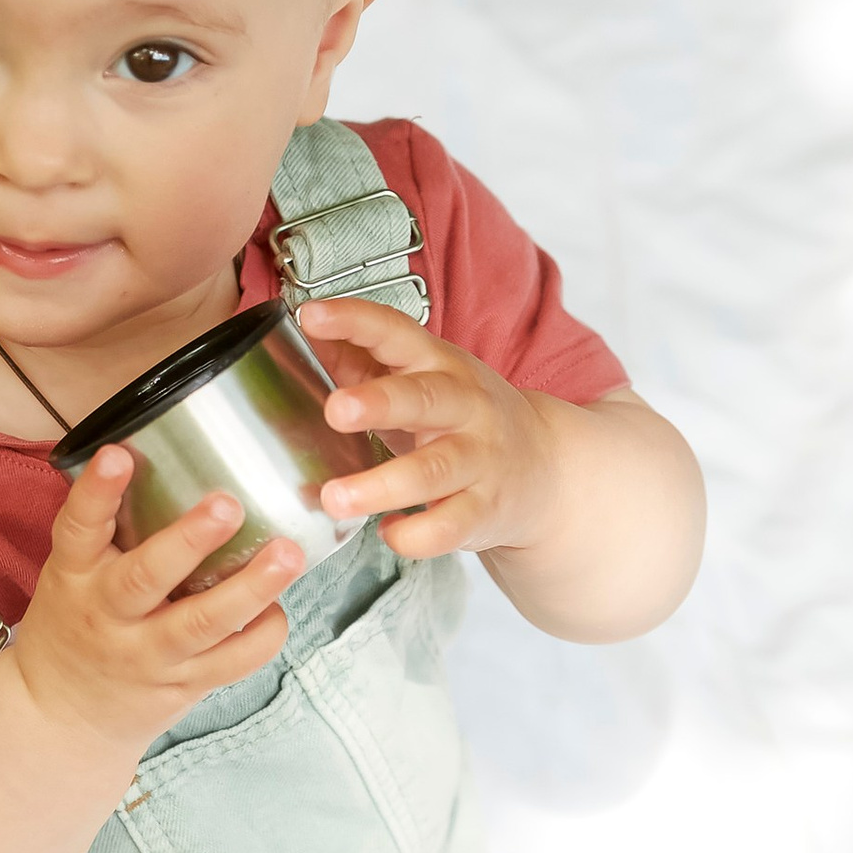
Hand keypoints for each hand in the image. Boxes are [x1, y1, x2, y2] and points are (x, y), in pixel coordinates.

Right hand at [9, 446, 300, 753]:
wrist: (62, 715)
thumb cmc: (78, 622)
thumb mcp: (74, 574)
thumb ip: (113, 532)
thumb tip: (175, 456)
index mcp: (74, 575)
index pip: (79, 527)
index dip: (98, 491)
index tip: (119, 453)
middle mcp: (108, 615)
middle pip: (146, 579)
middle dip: (189, 541)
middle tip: (228, 504)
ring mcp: (146, 655)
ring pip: (201, 624)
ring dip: (250, 589)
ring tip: (287, 555)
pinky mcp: (181, 686)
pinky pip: (230, 663)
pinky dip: (262, 636)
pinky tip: (279, 608)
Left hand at [297, 295, 565, 560]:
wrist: (546, 466)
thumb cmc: (463, 418)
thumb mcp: (424, 378)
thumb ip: (365, 360)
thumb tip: (306, 330)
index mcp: (440, 365)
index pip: (397, 332)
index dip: (354, 321)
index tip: (310, 316)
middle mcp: (464, 406)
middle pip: (423, 399)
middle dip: (378, 403)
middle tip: (335, 412)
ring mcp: (478, 459)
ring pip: (431, 472)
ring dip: (380, 486)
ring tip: (335, 499)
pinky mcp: (484, 510)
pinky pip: (447, 527)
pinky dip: (413, 535)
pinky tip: (388, 531)